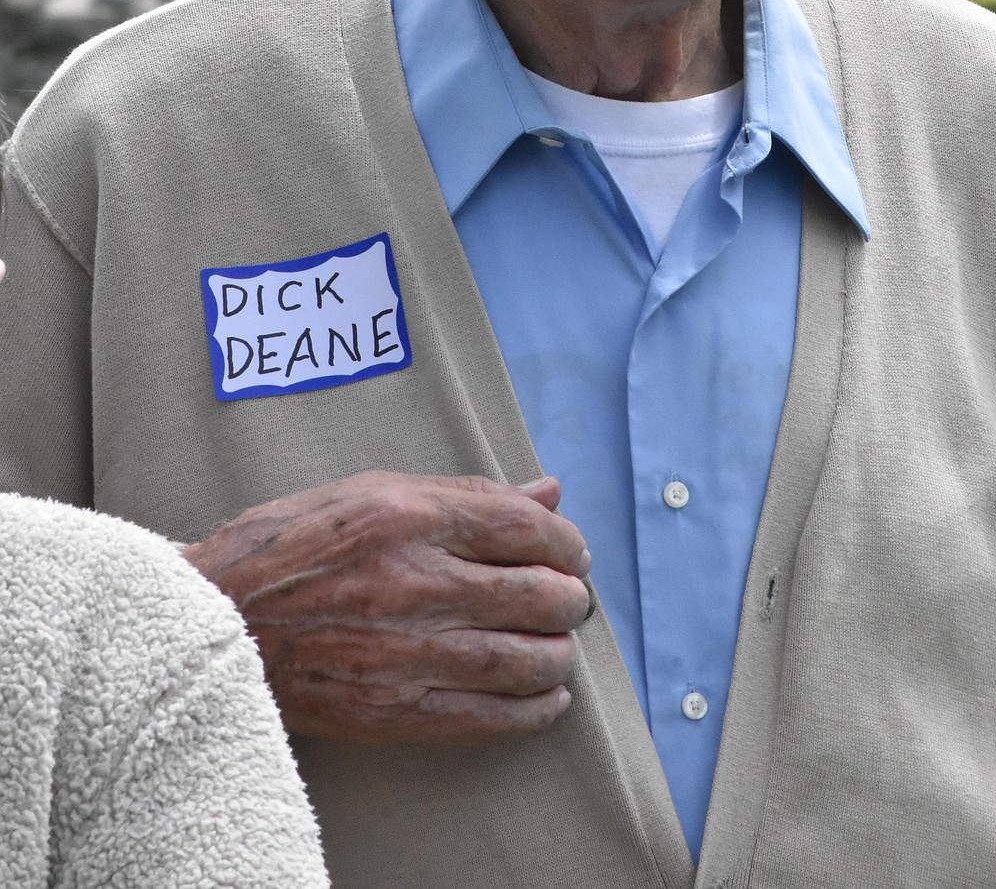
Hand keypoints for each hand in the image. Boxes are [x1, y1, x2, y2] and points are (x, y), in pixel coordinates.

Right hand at [182, 470, 590, 745]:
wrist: (213, 623)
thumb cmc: (290, 546)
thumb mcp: (373, 492)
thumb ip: (466, 494)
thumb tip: (548, 491)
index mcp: (406, 516)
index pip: (522, 525)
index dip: (563, 541)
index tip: (571, 551)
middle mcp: (412, 582)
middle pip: (535, 592)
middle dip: (569, 596)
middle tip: (569, 597)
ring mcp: (404, 651)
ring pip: (523, 657)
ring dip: (558, 651)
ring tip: (557, 643)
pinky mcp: (393, 709)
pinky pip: (489, 715)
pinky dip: (533, 709)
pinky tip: (546, 697)